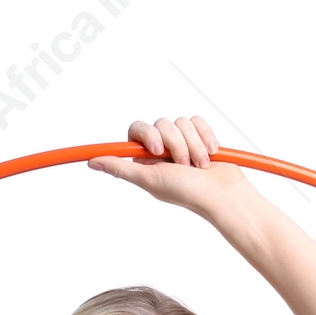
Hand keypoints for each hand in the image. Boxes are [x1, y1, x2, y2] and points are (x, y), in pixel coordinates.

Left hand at [87, 114, 254, 217]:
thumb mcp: (149, 179)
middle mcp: (163, 149)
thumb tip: (93, 162)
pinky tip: (211, 154)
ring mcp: (183, 142)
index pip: (137, 130)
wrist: (223, 194)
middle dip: (175, 143)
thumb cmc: (187, 192)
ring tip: (199, 165)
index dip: (148, 135)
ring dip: (193, 145)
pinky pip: (198, 120)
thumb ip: (121, 169)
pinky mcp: (201, 136)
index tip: (156, 149)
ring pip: (181, 121)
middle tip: (182, 164)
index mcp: (147, 160)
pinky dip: (206, 137)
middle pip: (161, 123)